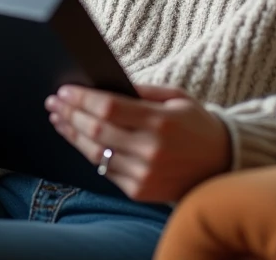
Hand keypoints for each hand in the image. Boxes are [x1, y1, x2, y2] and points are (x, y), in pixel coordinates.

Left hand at [45, 84, 230, 201]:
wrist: (221, 164)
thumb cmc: (196, 124)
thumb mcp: (176, 97)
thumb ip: (142, 91)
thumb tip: (104, 84)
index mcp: (161, 122)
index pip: (109, 108)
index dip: (82, 99)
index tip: (64, 90)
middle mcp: (151, 150)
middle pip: (96, 131)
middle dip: (70, 114)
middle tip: (54, 102)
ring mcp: (144, 174)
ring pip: (96, 153)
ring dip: (72, 135)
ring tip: (59, 119)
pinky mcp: (140, 190)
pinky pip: (106, 170)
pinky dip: (90, 153)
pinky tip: (79, 139)